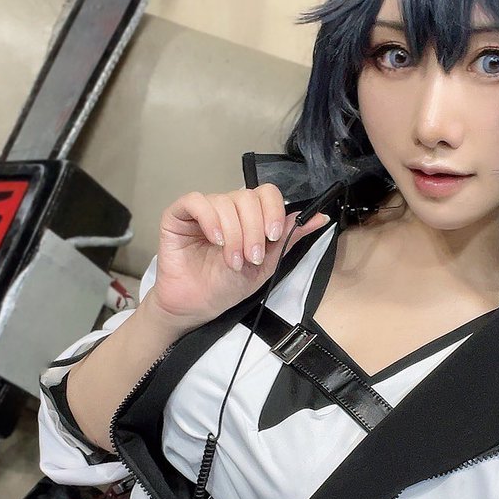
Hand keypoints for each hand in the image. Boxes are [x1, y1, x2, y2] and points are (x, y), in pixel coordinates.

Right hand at [148, 184, 329, 327]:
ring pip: (225, 201)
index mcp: (249, 216)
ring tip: (233, 261)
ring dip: (234, 233)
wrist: (198, 305)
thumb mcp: (267, 264)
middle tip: (252, 258)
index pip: (266, 193)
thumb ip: (289, 238)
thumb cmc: (227, 285)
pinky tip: (215, 240)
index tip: (273, 236)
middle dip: (254, 229)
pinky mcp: (178, 215)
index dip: (272, 211)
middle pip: (247, 197)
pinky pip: (195, 201)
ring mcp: (203, 210)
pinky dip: (210, 219)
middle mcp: (227, 208)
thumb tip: (320, 218)